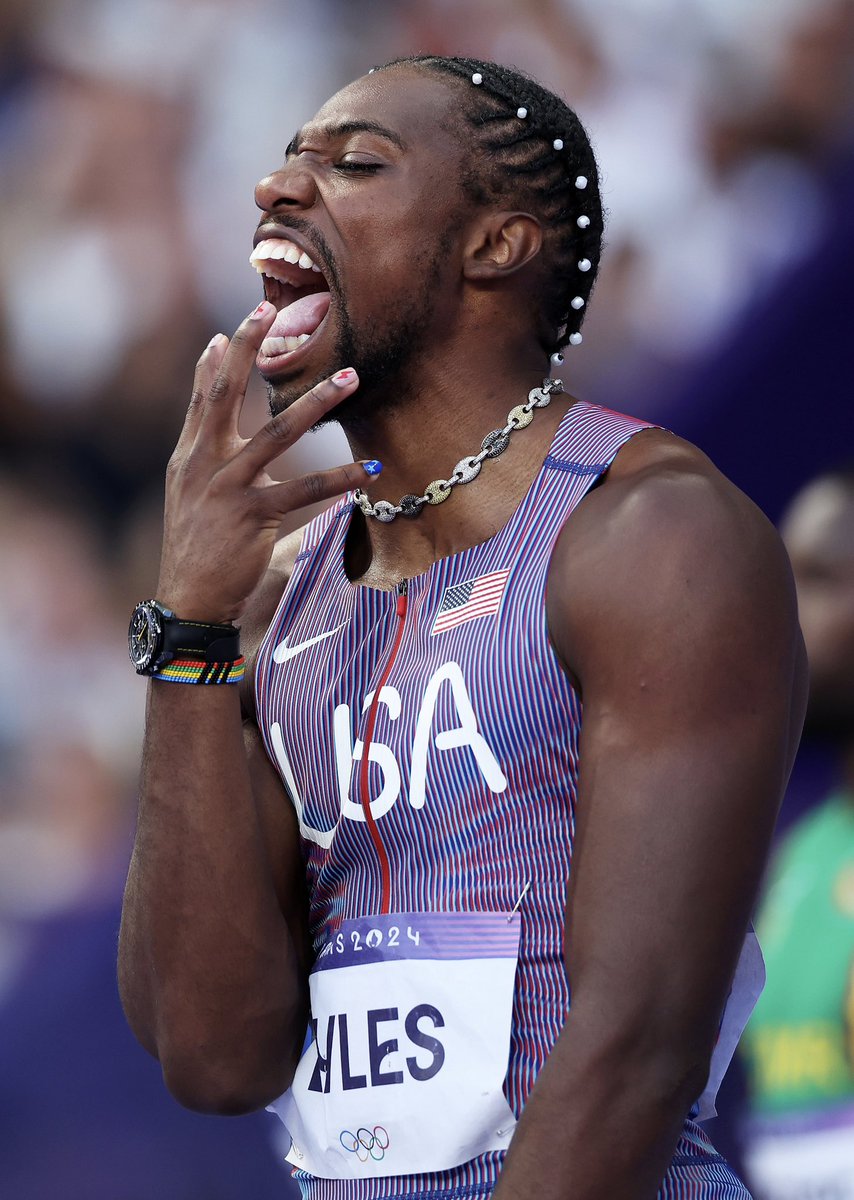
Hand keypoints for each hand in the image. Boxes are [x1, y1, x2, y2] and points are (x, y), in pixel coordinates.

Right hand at [156, 301, 370, 623]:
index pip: (202, 397)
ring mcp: (228, 486)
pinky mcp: (253, 514)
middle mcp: (204, 463)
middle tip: (272, 310)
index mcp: (189, 457)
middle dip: (248, 348)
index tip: (234, 327)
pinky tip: (369, 470)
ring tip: (349, 377)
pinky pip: (305, 490)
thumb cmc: (197, 551)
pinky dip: (340, 478)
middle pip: (226, 394)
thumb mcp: (191, 499)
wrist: (188, 599)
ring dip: (317, 402)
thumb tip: (229, 443)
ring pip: (277, 433)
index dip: (217, 360)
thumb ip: (208, 463)